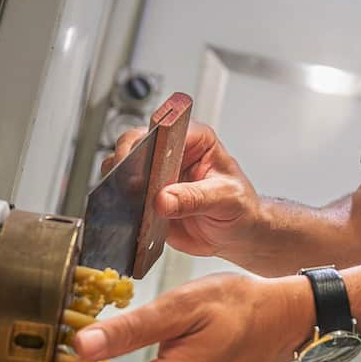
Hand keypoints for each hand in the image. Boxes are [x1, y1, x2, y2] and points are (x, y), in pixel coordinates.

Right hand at [103, 121, 259, 258]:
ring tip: (132, 202)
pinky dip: (120, 204)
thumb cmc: (240, 207)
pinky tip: (130, 216)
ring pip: (124, 168)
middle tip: (132, 185)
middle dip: (128, 162)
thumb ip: (196, 198)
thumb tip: (163, 199)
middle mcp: (172, 152)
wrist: (237, 234)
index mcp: (197, 139)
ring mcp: (157, 175)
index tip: (142, 155)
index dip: (150, 137)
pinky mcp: (147, 198)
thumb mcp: (226, 199)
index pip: (167, 127)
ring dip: (120, 183)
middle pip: (137, 143)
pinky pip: (124, 196)